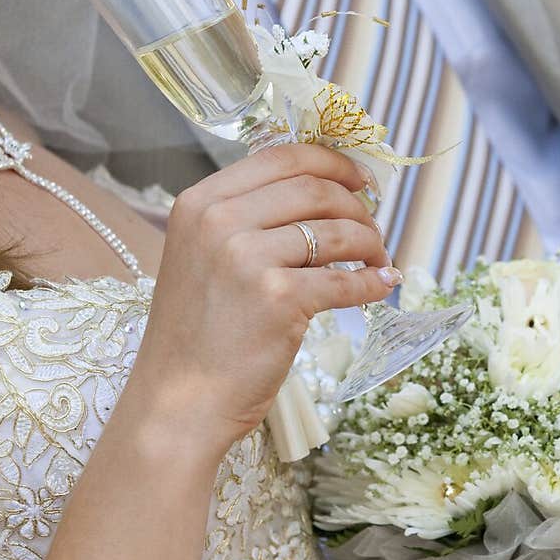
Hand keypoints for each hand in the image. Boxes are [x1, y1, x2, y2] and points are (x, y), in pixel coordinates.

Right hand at [129, 144, 399, 457]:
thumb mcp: (203, 258)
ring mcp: (247, 259)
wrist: (178, 403)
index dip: (332, 162)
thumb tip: (323, 192)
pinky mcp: (278, 299)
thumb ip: (247, 221)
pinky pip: (345, 280)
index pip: (281, 156)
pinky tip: (381, 287)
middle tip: (374, 229)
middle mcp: (219, 221)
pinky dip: (371, 283)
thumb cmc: (198, 336)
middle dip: (358, 206)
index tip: (362, 179)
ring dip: (370, 244)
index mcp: (199, 203)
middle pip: (315, 189)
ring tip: (378, 261)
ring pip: (337, 232)